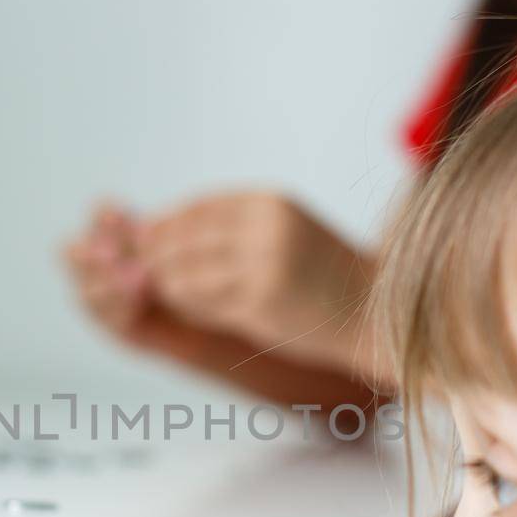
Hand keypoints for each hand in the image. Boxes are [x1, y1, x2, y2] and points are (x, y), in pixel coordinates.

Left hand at [62, 200, 392, 407]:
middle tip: (144, 270)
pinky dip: (192, 309)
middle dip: (158, 256)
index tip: (146, 238)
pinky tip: (194, 310)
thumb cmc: (322, 273)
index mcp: (271, 204)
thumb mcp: (284, 230)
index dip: (166, 223)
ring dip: (171, 286)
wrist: (372, 312)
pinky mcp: (260, 306)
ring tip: (170, 291)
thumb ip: (233, 226)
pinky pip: (205, 307)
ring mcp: (262, 269)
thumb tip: (158, 229)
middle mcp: (265, 230)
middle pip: (186, 240)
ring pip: (188, 276)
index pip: (199, 208)